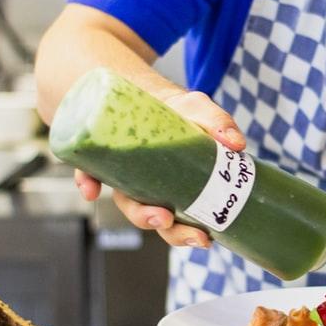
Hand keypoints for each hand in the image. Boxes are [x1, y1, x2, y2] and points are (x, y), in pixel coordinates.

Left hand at [76, 87, 245, 247]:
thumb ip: (218, 123)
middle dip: (171, 231)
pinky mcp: (96, 160)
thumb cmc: (170, 107)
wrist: (133, 86)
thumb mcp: (197, 109)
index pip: (181, 220)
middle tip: (179, 226)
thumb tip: (236, 144)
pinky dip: (89, 184)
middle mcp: (148, 187)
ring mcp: (122, 175)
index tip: (204, 239)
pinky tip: (91, 190)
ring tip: (156, 215)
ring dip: (140, 215)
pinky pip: (89, 175)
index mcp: (174, 186)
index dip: (188, 234)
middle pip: (158, 219)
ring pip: (128, 204)